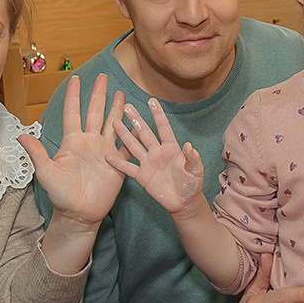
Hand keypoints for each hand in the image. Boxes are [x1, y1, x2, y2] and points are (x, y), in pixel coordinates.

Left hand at [21, 73, 126, 225]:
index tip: (76, 78)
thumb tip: (21, 135)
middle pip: (96, 112)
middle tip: (103, 77)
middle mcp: (89, 142)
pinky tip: (139, 123)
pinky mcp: (117, 164)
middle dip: (99, 94)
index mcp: (72, 141)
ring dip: (118, 110)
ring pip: (113, 125)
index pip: (73, 112)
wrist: (79, 214)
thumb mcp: (46, 172)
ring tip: (123, 93)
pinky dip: (133, 135)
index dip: (74, 96)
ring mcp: (104, 152)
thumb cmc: (60, 195)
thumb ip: (37, 153)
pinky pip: (127, 147)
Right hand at [109, 98, 206, 214]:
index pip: (163, 128)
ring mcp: (148, 163)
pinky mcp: (142, 176)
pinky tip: (108, 156)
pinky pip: (128, 168)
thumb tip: (189, 146)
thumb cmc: (192, 184)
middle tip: (127, 107)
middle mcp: (157, 152)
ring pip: (134, 146)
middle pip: (144, 133)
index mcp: (171, 148)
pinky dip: (118, 162)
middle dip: (136, 120)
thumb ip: (192, 158)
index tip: (151, 101)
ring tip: (115, 123)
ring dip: (125, 135)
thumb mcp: (195, 170)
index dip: (158, 115)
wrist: (183, 202)